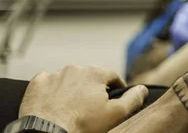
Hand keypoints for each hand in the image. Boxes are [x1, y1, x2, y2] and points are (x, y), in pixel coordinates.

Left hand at [19, 65, 147, 132]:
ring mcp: (55, 75)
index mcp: (96, 73)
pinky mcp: (38, 83)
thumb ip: (132, 99)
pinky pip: (49, 84)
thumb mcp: (115, 114)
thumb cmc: (81, 125)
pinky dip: (52, 92)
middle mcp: (75, 68)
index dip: (116, 88)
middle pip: (90, 77)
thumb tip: (142, 89)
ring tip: (72, 108)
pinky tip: (55, 105)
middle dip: (92, 89)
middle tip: (91, 108)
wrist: (46, 132)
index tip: (113, 100)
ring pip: (69, 79)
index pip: (112, 76)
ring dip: (72, 90)